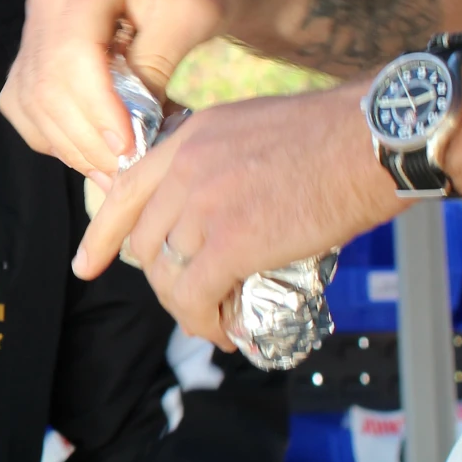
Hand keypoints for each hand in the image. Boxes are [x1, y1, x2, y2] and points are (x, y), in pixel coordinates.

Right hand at [0, 0, 260, 179]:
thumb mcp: (194, 13)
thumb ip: (155, 67)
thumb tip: (128, 129)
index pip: (71, 55)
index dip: (96, 109)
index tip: (131, 148)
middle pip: (45, 84)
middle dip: (85, 137)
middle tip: (129, 170)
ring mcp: (36, 19)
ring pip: (30, 100)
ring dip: (71, 142)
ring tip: (117, 167)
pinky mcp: (37, 44)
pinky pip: (26, 101)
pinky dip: (55, 132)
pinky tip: (95, 147)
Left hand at [73, 86, 395, 339]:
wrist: (374, 139)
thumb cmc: (335, 134)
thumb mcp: (251, 129)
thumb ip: (219, 162)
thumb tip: (215, 206)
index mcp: (186, 140)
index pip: (122, 191)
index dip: (101, 236)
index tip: (86, 264)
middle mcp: (184, 170)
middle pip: (144, 241)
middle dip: (162, 277)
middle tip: (193, 296)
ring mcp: (204, 206)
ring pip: (167, 273)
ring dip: (187, 305)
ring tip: (214, 318)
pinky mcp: (232, 243)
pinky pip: (195, 296)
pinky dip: (203, 322)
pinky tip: (224, 332)